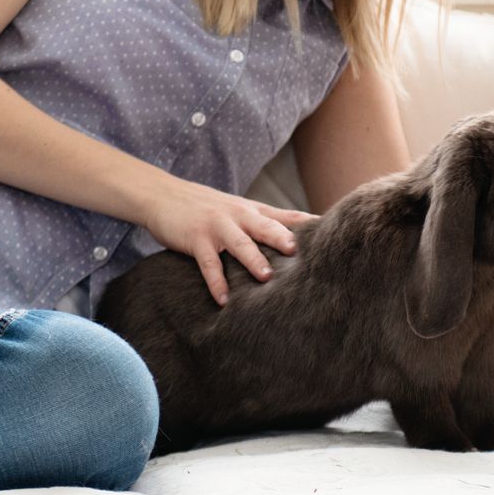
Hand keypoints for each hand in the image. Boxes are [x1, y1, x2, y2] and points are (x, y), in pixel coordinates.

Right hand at [137, 177, 315, 304]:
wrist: (163, 194)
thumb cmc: (205, 207)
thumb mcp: (236, 209)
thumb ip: (261, 222)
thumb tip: (294, 242)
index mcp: (251, 210)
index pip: (285, 216)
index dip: (307, 225)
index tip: (330, 236)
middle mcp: (238, 216)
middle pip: (266, 226)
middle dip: (283, 238)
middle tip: (300, 253)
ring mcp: (216, 226)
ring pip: (239, 243)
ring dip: (252, 259)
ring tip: (266, 276)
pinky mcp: (195, 239)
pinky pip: (208, 263)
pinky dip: (216, 281)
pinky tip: (223, 299)